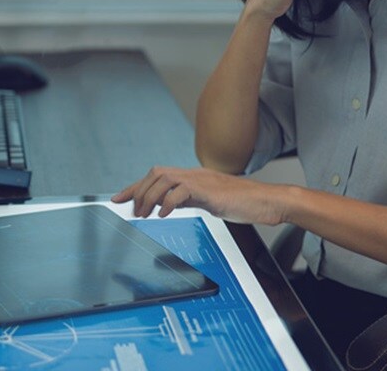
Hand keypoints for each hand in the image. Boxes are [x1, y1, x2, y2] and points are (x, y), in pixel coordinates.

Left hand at [110, 166, 292, 225]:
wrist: (267, 201)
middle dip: (139, 191)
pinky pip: (181, 191)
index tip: (119, 198)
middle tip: (132, 210)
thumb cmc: (243, 203)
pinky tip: (163, 215)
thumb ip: (190, 199)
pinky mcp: (210, 192)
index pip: (158, 176)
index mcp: (194, 176)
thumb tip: (168, 205)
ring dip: (149, 196)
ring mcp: (203, 181)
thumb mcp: (210, 201)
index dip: (136, 186)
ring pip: (164, 178)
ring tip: (144, 214)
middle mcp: (195, 174)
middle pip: (156, 173)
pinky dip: (168, 203)